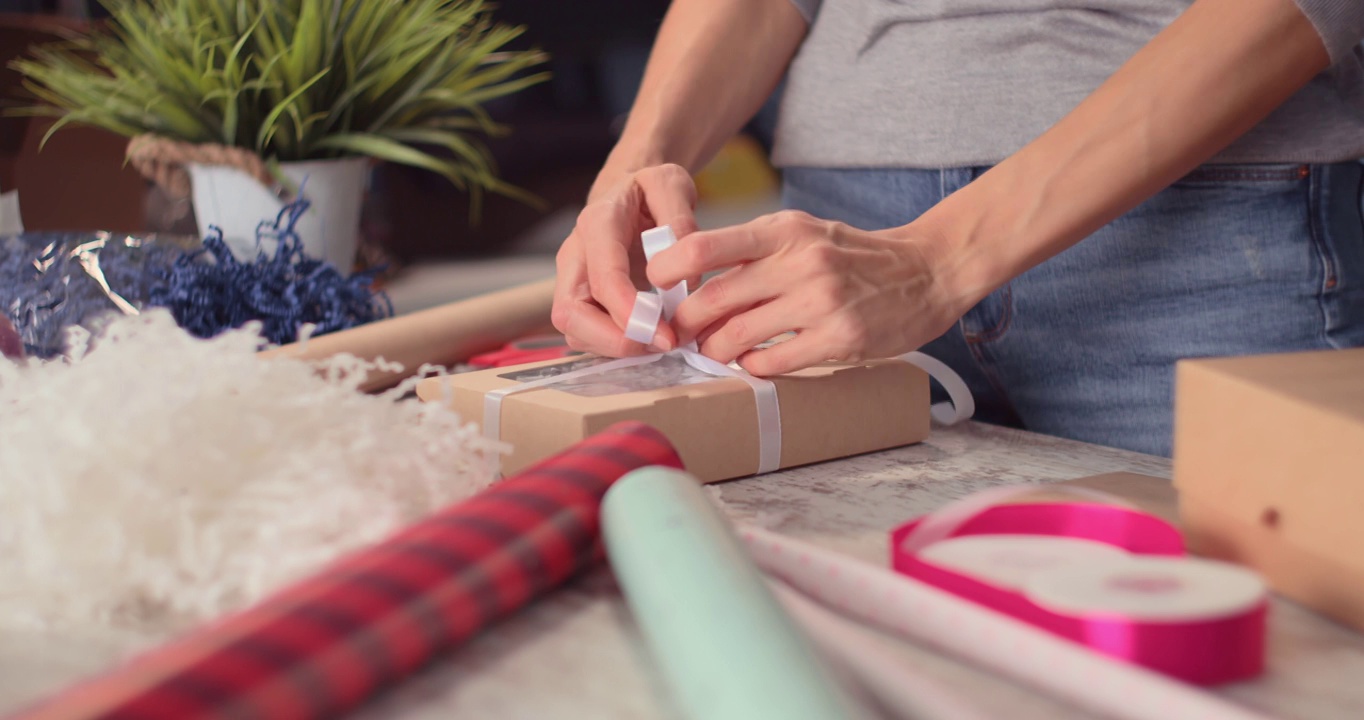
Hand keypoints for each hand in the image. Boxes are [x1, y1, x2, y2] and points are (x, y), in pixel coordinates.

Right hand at [552, 164, 698, 355]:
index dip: (630, 312)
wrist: (629, 194)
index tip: (665, 334)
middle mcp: (575, 254)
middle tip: (660, 345)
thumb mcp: (672, 185)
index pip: (602, 278)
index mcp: (597, 223)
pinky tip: (650, 337)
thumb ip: (681, 220)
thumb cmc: (649, 192)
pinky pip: (587, 335)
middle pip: (570, 314)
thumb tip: (686, 274)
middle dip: (614, 340)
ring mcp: (572, 280)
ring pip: (575, 331)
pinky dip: (617, 345)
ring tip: (660, 341)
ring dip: (616, 346)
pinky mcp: (580, 299)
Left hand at [646, 211, 962, 375]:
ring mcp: (820, 302)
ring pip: (737, 336)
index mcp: (785, 230)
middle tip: (682, 332)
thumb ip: (754, 252)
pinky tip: (754, 362)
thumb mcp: (804, 233)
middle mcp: (800, 263)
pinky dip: (752, 366)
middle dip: (687, 323)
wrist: (927, 271)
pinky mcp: (839, 339)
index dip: (667, 269)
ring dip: (715, 350)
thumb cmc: (853, 255)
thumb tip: (694, 281)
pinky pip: (773, 362)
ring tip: (715, 350)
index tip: (655, 286)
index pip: (705, 246)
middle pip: (712, 300)